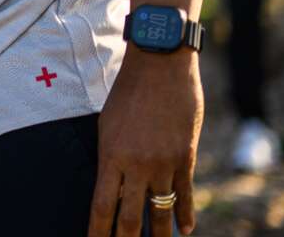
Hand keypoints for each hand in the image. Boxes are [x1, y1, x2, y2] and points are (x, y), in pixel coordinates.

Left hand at [88, 51, 202, 236]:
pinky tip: (184, 230)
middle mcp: (137, 165)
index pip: (101, 206)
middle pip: (130, 218)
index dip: (98, 232)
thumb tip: (111, 185)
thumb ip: (111, 157)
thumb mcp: (107, 124)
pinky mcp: (186, 157)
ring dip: (159, 236)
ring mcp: (164, 164)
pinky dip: (185, 215)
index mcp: (110, 156)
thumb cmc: (127, 91)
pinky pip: (185, 195)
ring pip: (160, 212)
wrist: (160, 64)